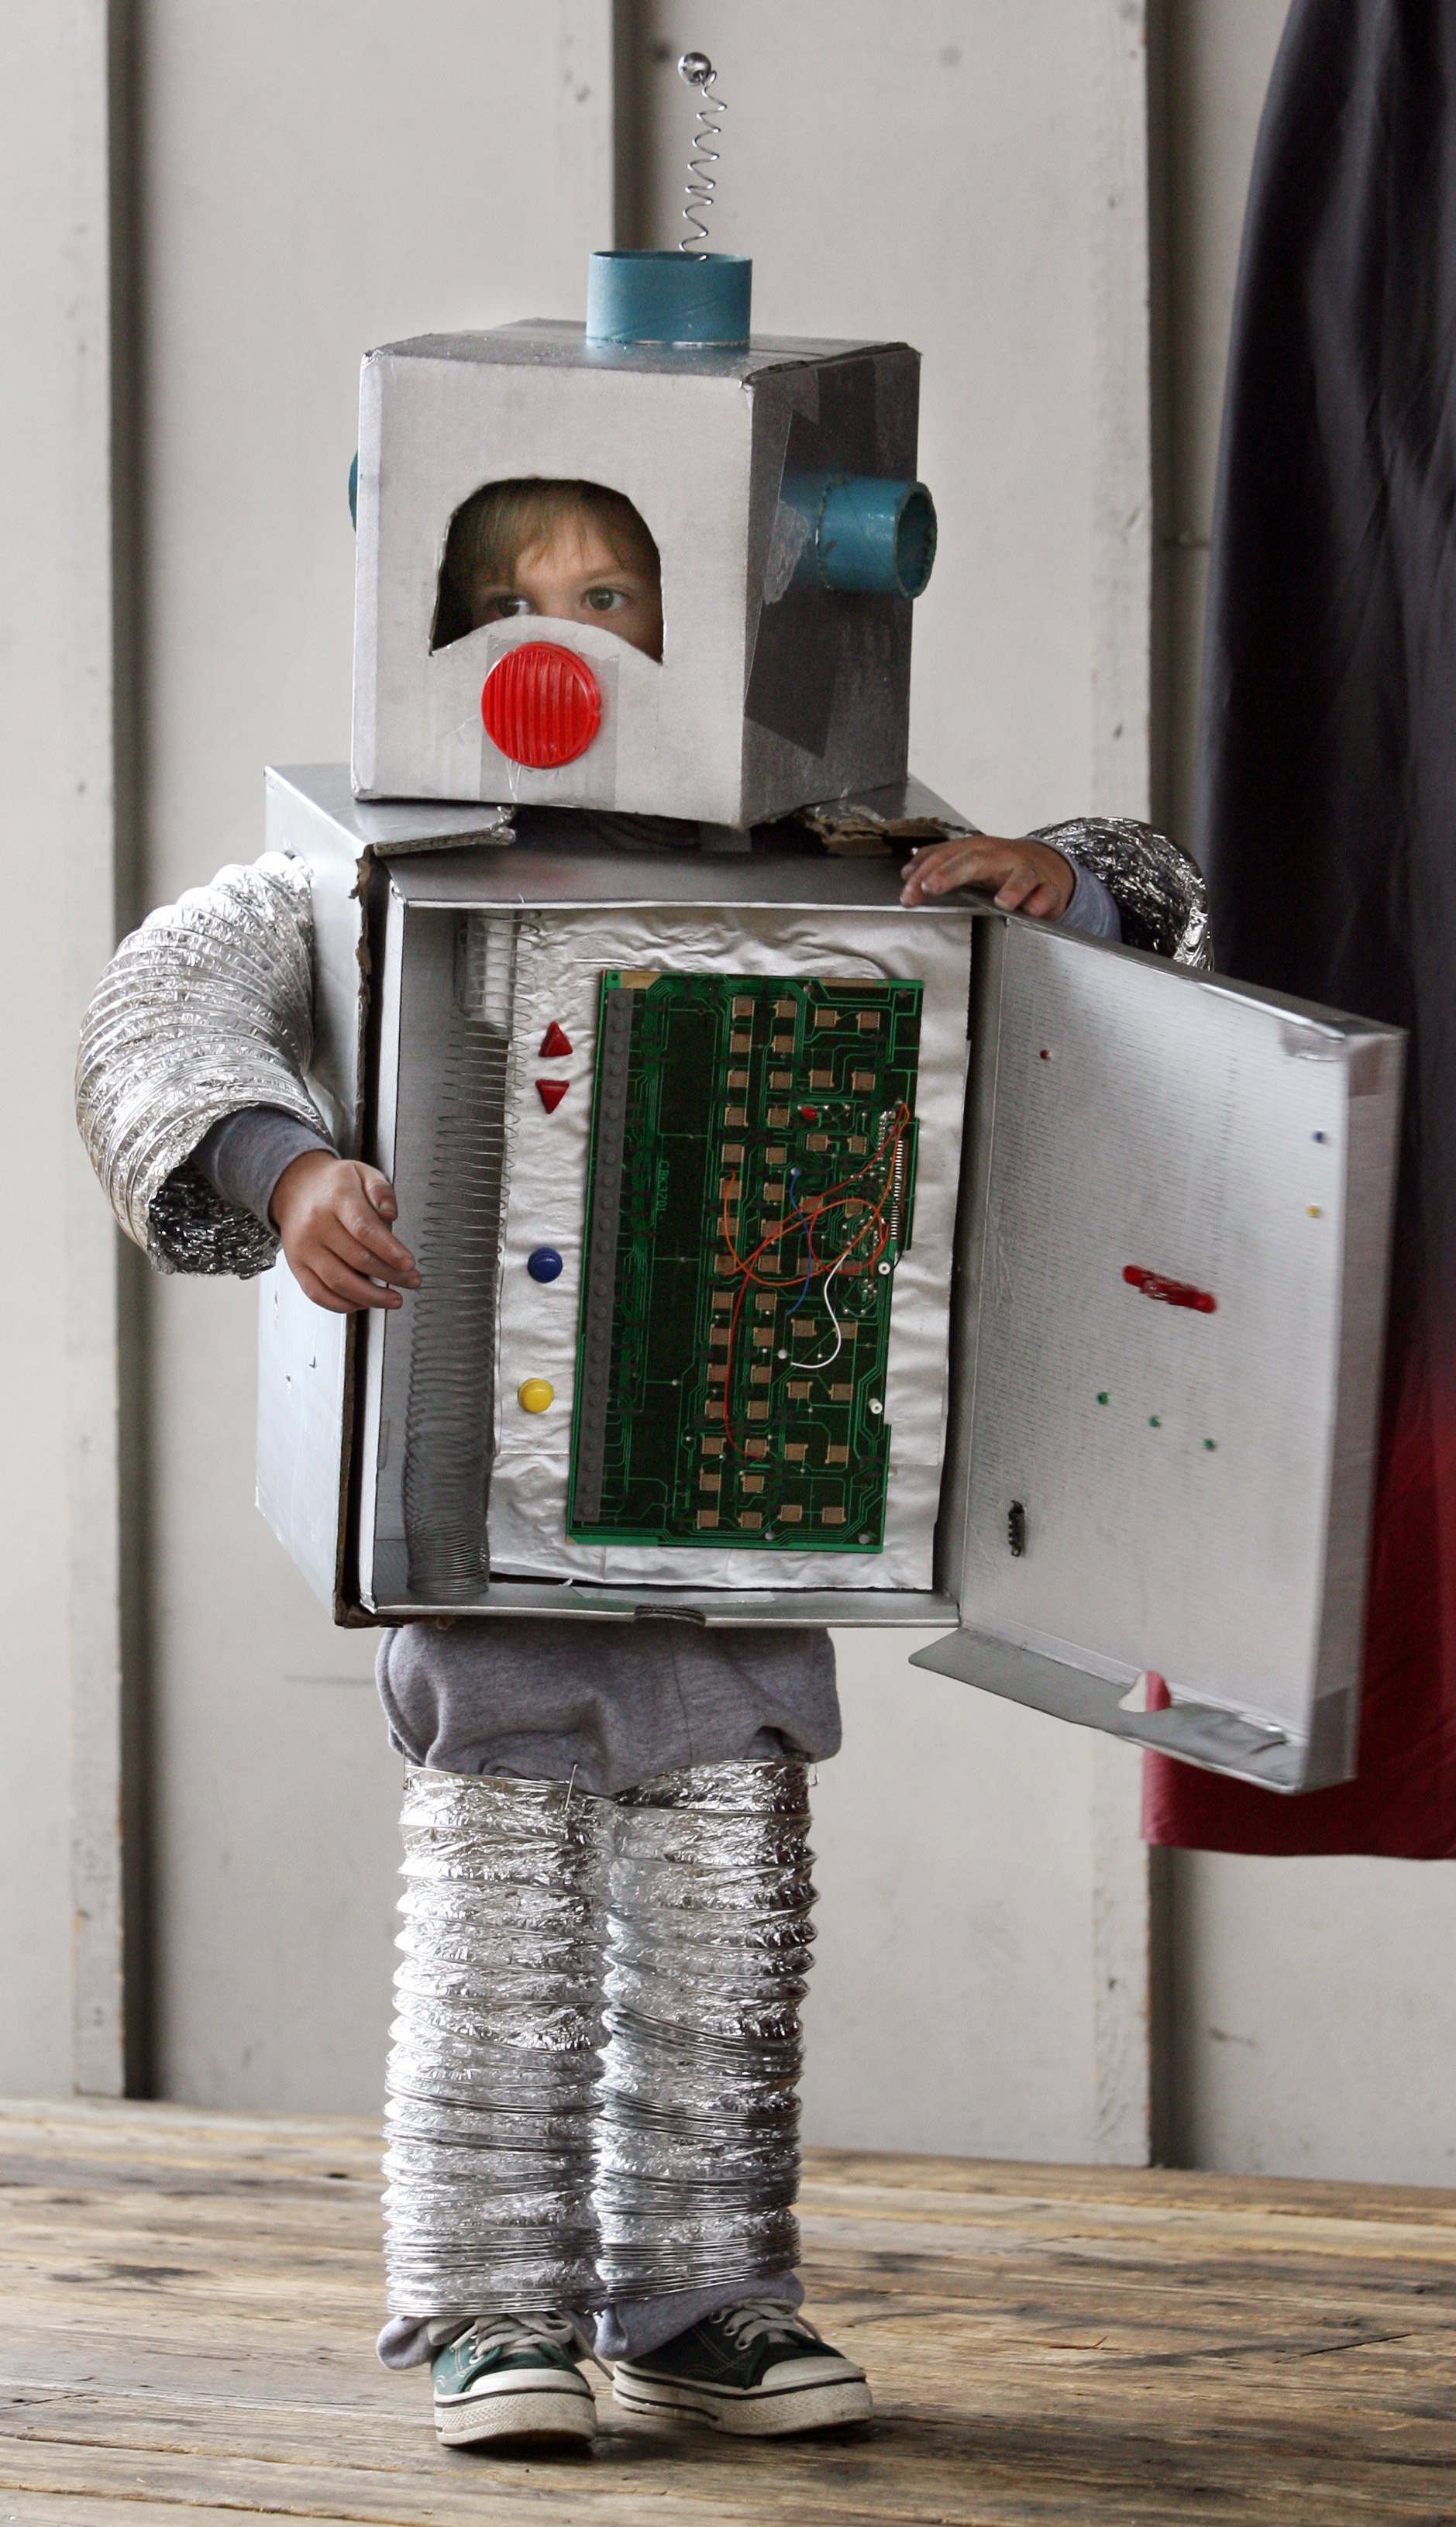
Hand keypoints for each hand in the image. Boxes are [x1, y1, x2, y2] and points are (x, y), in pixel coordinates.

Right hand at [270, 1151, 420, 1312]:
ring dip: (371, 1297)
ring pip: (338, 1282)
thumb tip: (390, 1213)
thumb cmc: (335, 1185)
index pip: (364, 1229)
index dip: (389, 1250)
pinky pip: (318, 1294)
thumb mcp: (362, 1173)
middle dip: (390, 1276)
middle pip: (356, 1259)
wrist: (295, 1188)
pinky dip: (344, 1305)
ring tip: (394, 1299)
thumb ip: (381, 1190)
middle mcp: (316, 1226)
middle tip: (412, 1281)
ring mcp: (304, 1249)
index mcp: (336, 1199)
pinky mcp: (297, 1266)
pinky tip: (365, 1303)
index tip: (409, 1264)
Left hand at [899, 834, 1074, 917]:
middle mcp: (1001, 857)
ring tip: (1001, 902)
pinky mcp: (1048, 888)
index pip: (946, 858)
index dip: (924, 875)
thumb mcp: (970, 861)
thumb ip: (939, 865)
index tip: (907, 895)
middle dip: (951, 873)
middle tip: (930, 887)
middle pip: (976, 861)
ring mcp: (1027, 872)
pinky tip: (1031, 909)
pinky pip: (1046, 893)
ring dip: (1012, 888)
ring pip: (1021, 875)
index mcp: (978, 851)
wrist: (1046, 866)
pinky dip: (1040, 900)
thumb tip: (908, 873)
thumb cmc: (1001, 867)